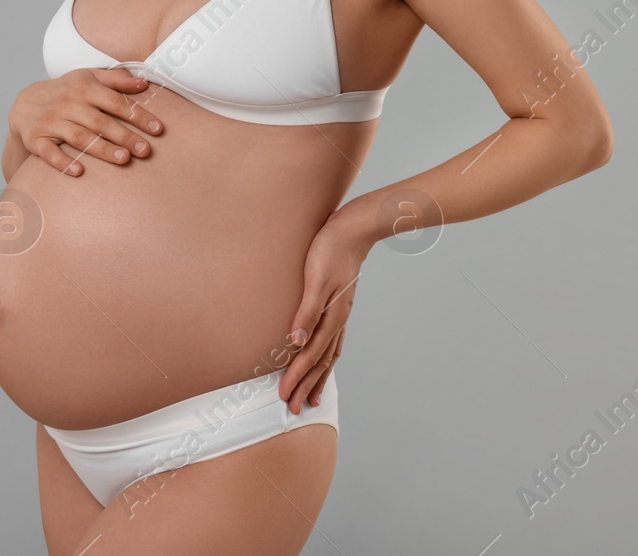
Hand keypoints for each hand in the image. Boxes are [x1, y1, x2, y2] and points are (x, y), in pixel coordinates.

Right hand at [10, 68, 163, 174]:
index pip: (115, 102)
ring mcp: (51, 122)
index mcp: (84, 88)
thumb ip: (116, 79)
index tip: (158, 129)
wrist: (25, 103)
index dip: (137, 115)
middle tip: (145, 150)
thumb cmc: (66, 91)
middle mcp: (68, 103)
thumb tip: (145, 83)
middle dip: (124, 136)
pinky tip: (79, 171)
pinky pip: (49, 152)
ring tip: (123, 160)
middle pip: (100, 122)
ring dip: (101, 149)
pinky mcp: (36, 139)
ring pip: (79, 137)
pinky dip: (63, 162)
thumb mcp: (88, 77)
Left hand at [277, 210, 372, 412]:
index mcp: (332, 316)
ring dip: (319, 377)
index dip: (297, 377)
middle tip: (293, 409)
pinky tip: (324, 360)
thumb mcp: (316, 279)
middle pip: (321, 362)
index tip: (284, 396)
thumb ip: (306, 311)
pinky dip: (327, 358)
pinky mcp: (339, 305)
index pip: (311, 356)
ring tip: (312, 397)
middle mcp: (338, 320)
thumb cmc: (330, 249)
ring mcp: (341, 314)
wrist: (353, 228)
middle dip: (306, 386)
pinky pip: (333, 341)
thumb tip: (295, 342)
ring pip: (329, 355)